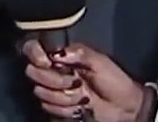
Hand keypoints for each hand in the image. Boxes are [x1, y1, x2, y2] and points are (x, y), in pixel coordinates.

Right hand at [23, 40, 148, 121]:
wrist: (124, 108)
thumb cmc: (115, 81)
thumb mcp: (99, 61)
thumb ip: (78, 52)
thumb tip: (55, 53)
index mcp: (62, 56)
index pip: (33, 48)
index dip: (36, 55)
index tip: (48, 62)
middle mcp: (54, 71)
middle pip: (33, 72)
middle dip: (54, 80)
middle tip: (75, 82)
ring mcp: (54, 90)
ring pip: (40, 92)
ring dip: (64, 97)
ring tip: (82, 96)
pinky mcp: (56, 107)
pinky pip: (48, 108)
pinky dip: (65, 109)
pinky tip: (79, 107)